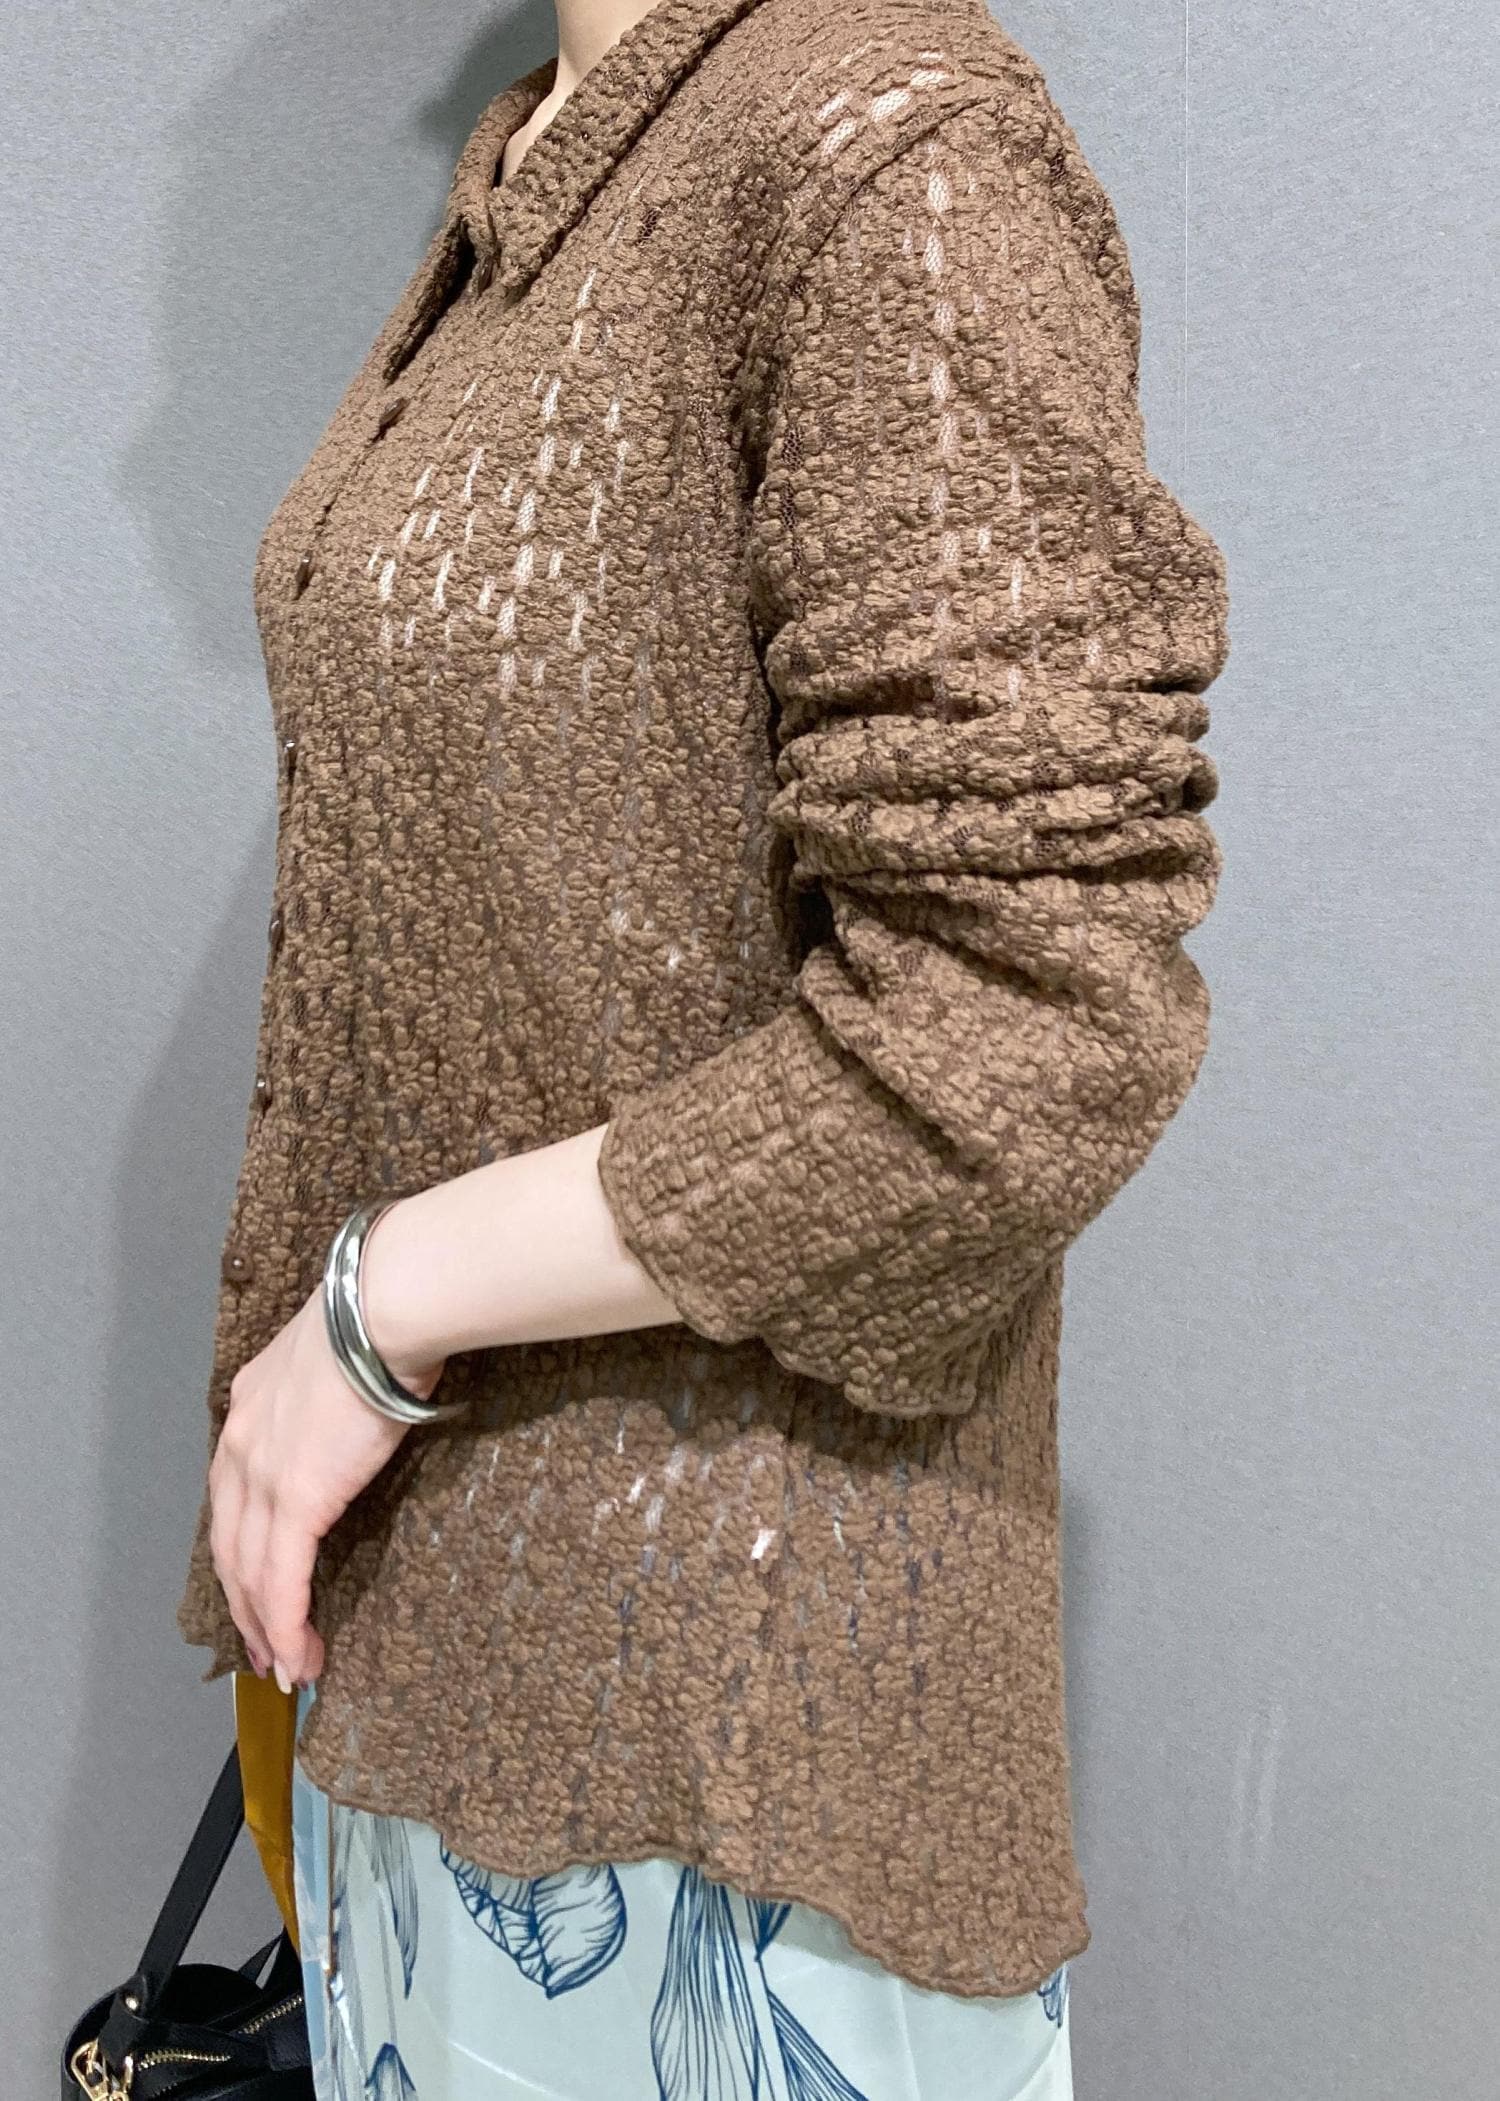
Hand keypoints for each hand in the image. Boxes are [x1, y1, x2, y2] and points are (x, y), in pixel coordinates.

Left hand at [209, 1258, 446, 1689]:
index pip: (232, 1499)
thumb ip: (330, 1394)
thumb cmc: (378, 1319)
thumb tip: (361, 1405)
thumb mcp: (334, 1358)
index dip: (242, 1550)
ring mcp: (261, 1476)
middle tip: (265, 1649)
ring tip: (289, 1667)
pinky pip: (282, 1579)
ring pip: (250, 1573)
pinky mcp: (294, 1499)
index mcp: (249, 1411)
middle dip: (245, 1606)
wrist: (383, 1309)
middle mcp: (241, 1446)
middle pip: (229, 1547)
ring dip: (267, 1628)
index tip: (258, 1586)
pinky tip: (299, 1656)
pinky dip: (287, 1625)